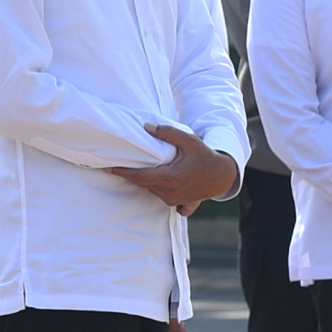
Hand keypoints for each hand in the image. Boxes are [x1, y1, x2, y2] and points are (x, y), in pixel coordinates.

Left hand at [108, 122, 236, 215]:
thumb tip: (146, 127)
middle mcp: (169, 193)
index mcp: (169, 178)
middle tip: (126, 162)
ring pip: (151, 190)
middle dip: (134, 174)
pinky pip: (164, 200)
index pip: (138, 176)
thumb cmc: (205, 156)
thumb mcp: (188, 140)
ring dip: (148, 180)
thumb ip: (167, 133)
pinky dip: (160, 192)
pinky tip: (164, 184)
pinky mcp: (180, 204)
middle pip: (143, 183)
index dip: (122, 172)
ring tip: (149, 168)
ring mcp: (174, 201)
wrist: (223, 176)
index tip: (108, 168)